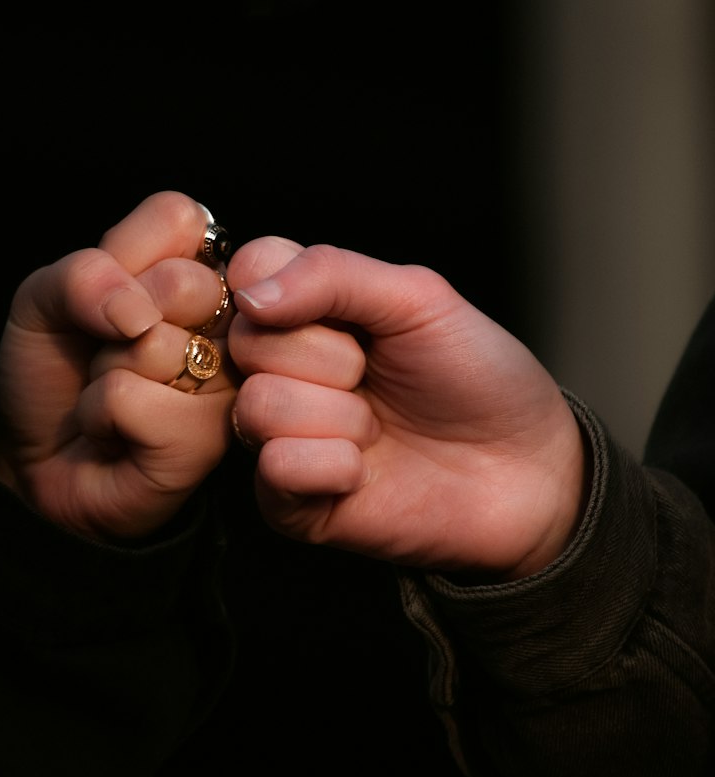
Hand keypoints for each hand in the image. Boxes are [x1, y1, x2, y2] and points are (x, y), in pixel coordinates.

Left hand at [0, 192, 234, 541]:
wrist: (34, 457)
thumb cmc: (55, 371)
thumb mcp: (43, 299)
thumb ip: (83, 275)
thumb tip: (136, 312)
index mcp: (204, 271)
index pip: (182, 218)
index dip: (122, 256)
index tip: (111, 298)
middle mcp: (233, 325)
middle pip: (182, 282)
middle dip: (114, 318)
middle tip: (111, 350)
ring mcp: (230, 385)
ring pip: (154, 345)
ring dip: (105, 372)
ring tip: (113, 395)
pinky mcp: (209, 441)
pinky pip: (133, 400)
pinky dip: (100, 415)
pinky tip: (116, 434)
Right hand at [227, 238, 587, 577]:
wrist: (528, 471)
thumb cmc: (480, 378)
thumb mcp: (419, 299)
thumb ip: (332, 274)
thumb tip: (251, 293)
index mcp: (306, 310)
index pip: (247, 273)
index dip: (286, 288)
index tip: (347, 313)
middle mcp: (282, 370)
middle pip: (248, 342)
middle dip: (331, 358)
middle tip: (375, 374)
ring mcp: (281, 436)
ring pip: (260, 406)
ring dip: (340, 417)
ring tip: (378, 427)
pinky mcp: (289, 503)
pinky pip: (276, 468)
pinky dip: (332, 466)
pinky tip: (365, 471)